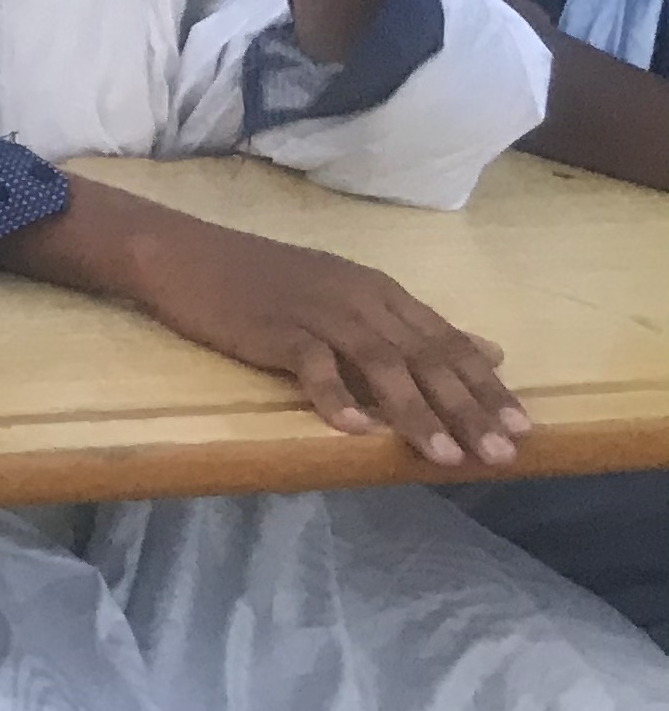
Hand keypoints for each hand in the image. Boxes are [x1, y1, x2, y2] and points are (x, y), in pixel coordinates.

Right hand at [123, 215, 527, 468]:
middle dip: (467, 407)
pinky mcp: (274, 327)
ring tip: (443, 456)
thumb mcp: (349, 295)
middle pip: (424, 356)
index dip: (486, 385)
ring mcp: (316, 311)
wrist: (185, 254)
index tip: (524, 428)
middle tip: (500, 453)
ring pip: (380, 364)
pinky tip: (353, 430)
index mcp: (379, 292)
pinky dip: (334, 396)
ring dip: (416, 412)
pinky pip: (311, 364)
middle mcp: (358, 298)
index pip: (447, 341)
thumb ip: (414, 326)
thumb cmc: (264, 280)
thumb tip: (487, 351)